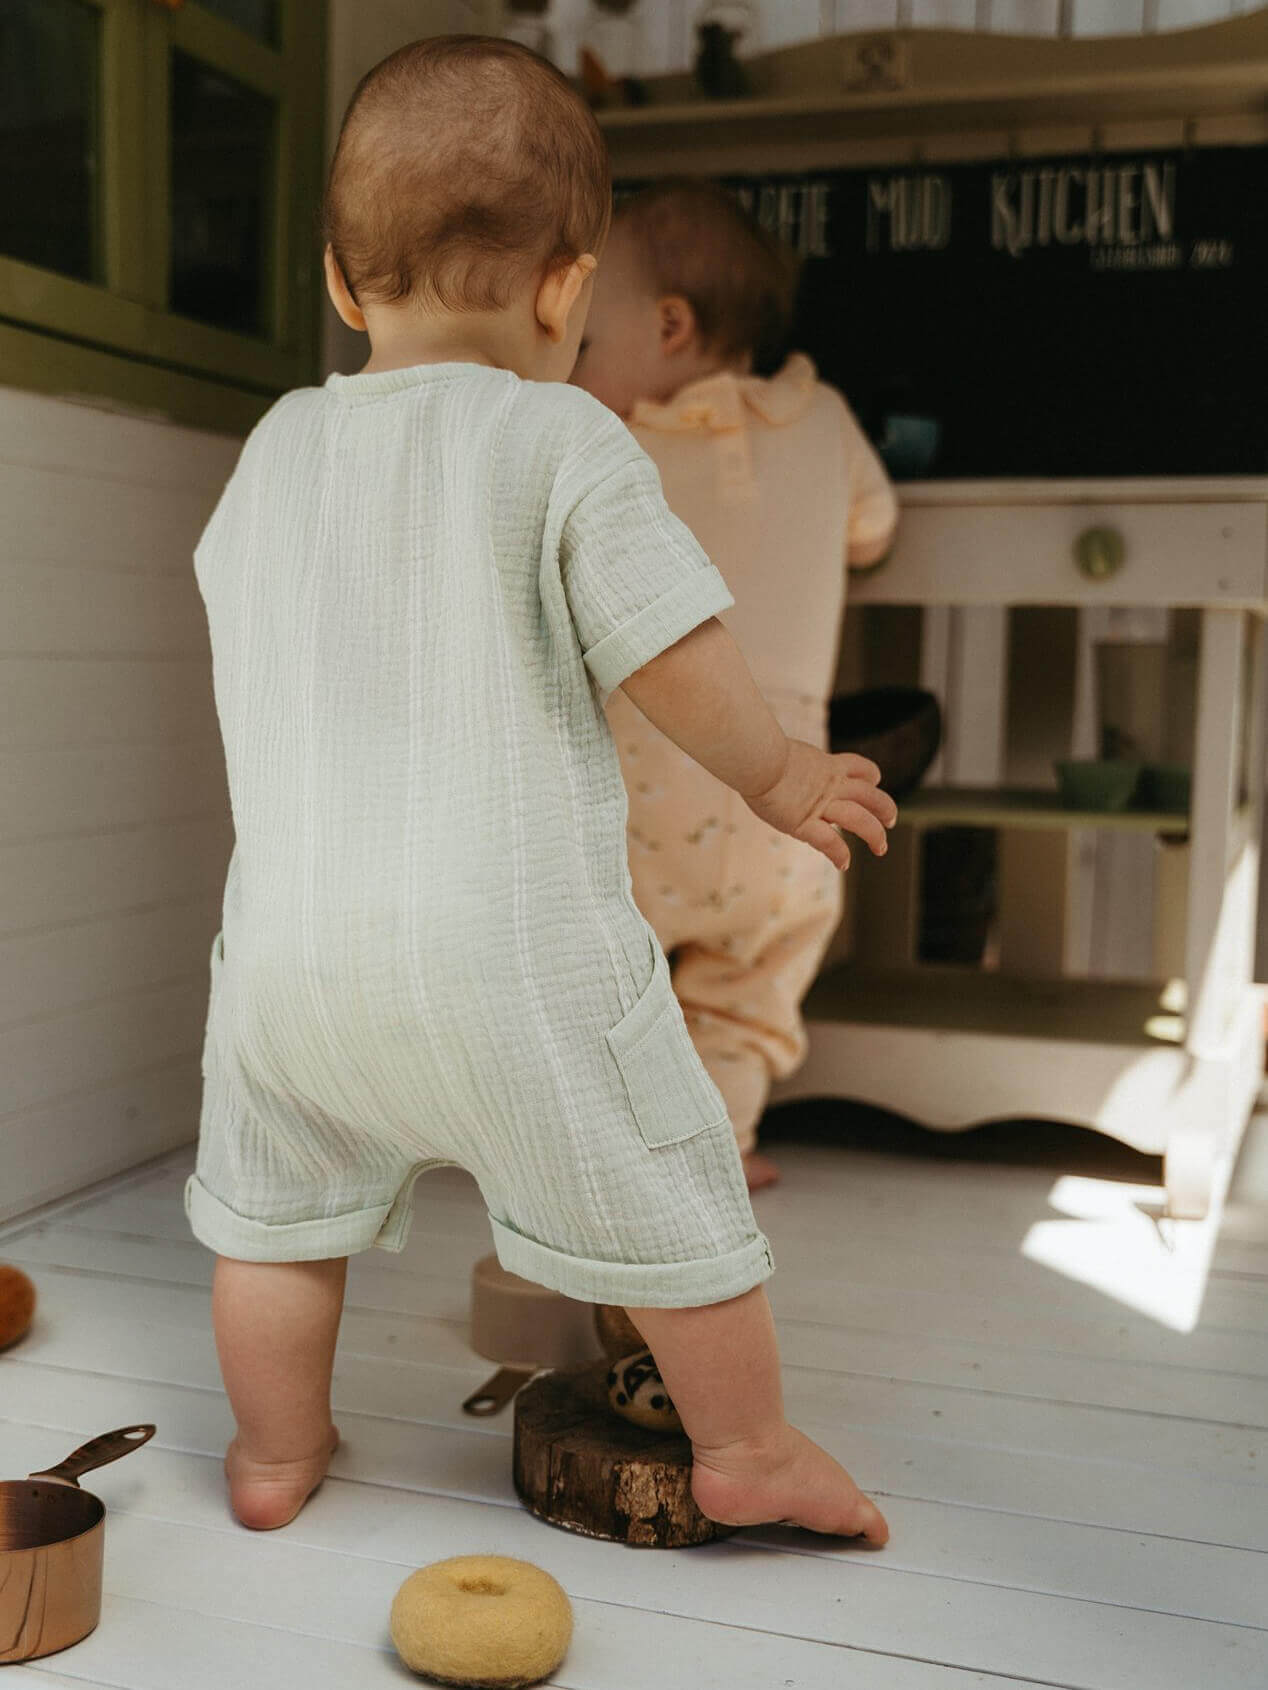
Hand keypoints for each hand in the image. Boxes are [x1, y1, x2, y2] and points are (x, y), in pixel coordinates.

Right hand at [744, 741, 896, 869]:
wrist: (754, 759)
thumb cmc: (756, 751)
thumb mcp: (780, 750)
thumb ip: (786, 760)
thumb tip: (768, 755)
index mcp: (825, 765)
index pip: (858, 767)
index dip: (870, 775)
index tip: (874, 782)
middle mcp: (829, 785)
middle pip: (869, 795)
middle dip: (884, 808)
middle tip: (890, 821)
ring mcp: (820, 805)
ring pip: (859, 819)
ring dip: (874, 834)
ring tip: (881, 848)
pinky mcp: (804, 823)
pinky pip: (829, 842)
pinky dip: (839, 854)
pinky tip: (843, 864)